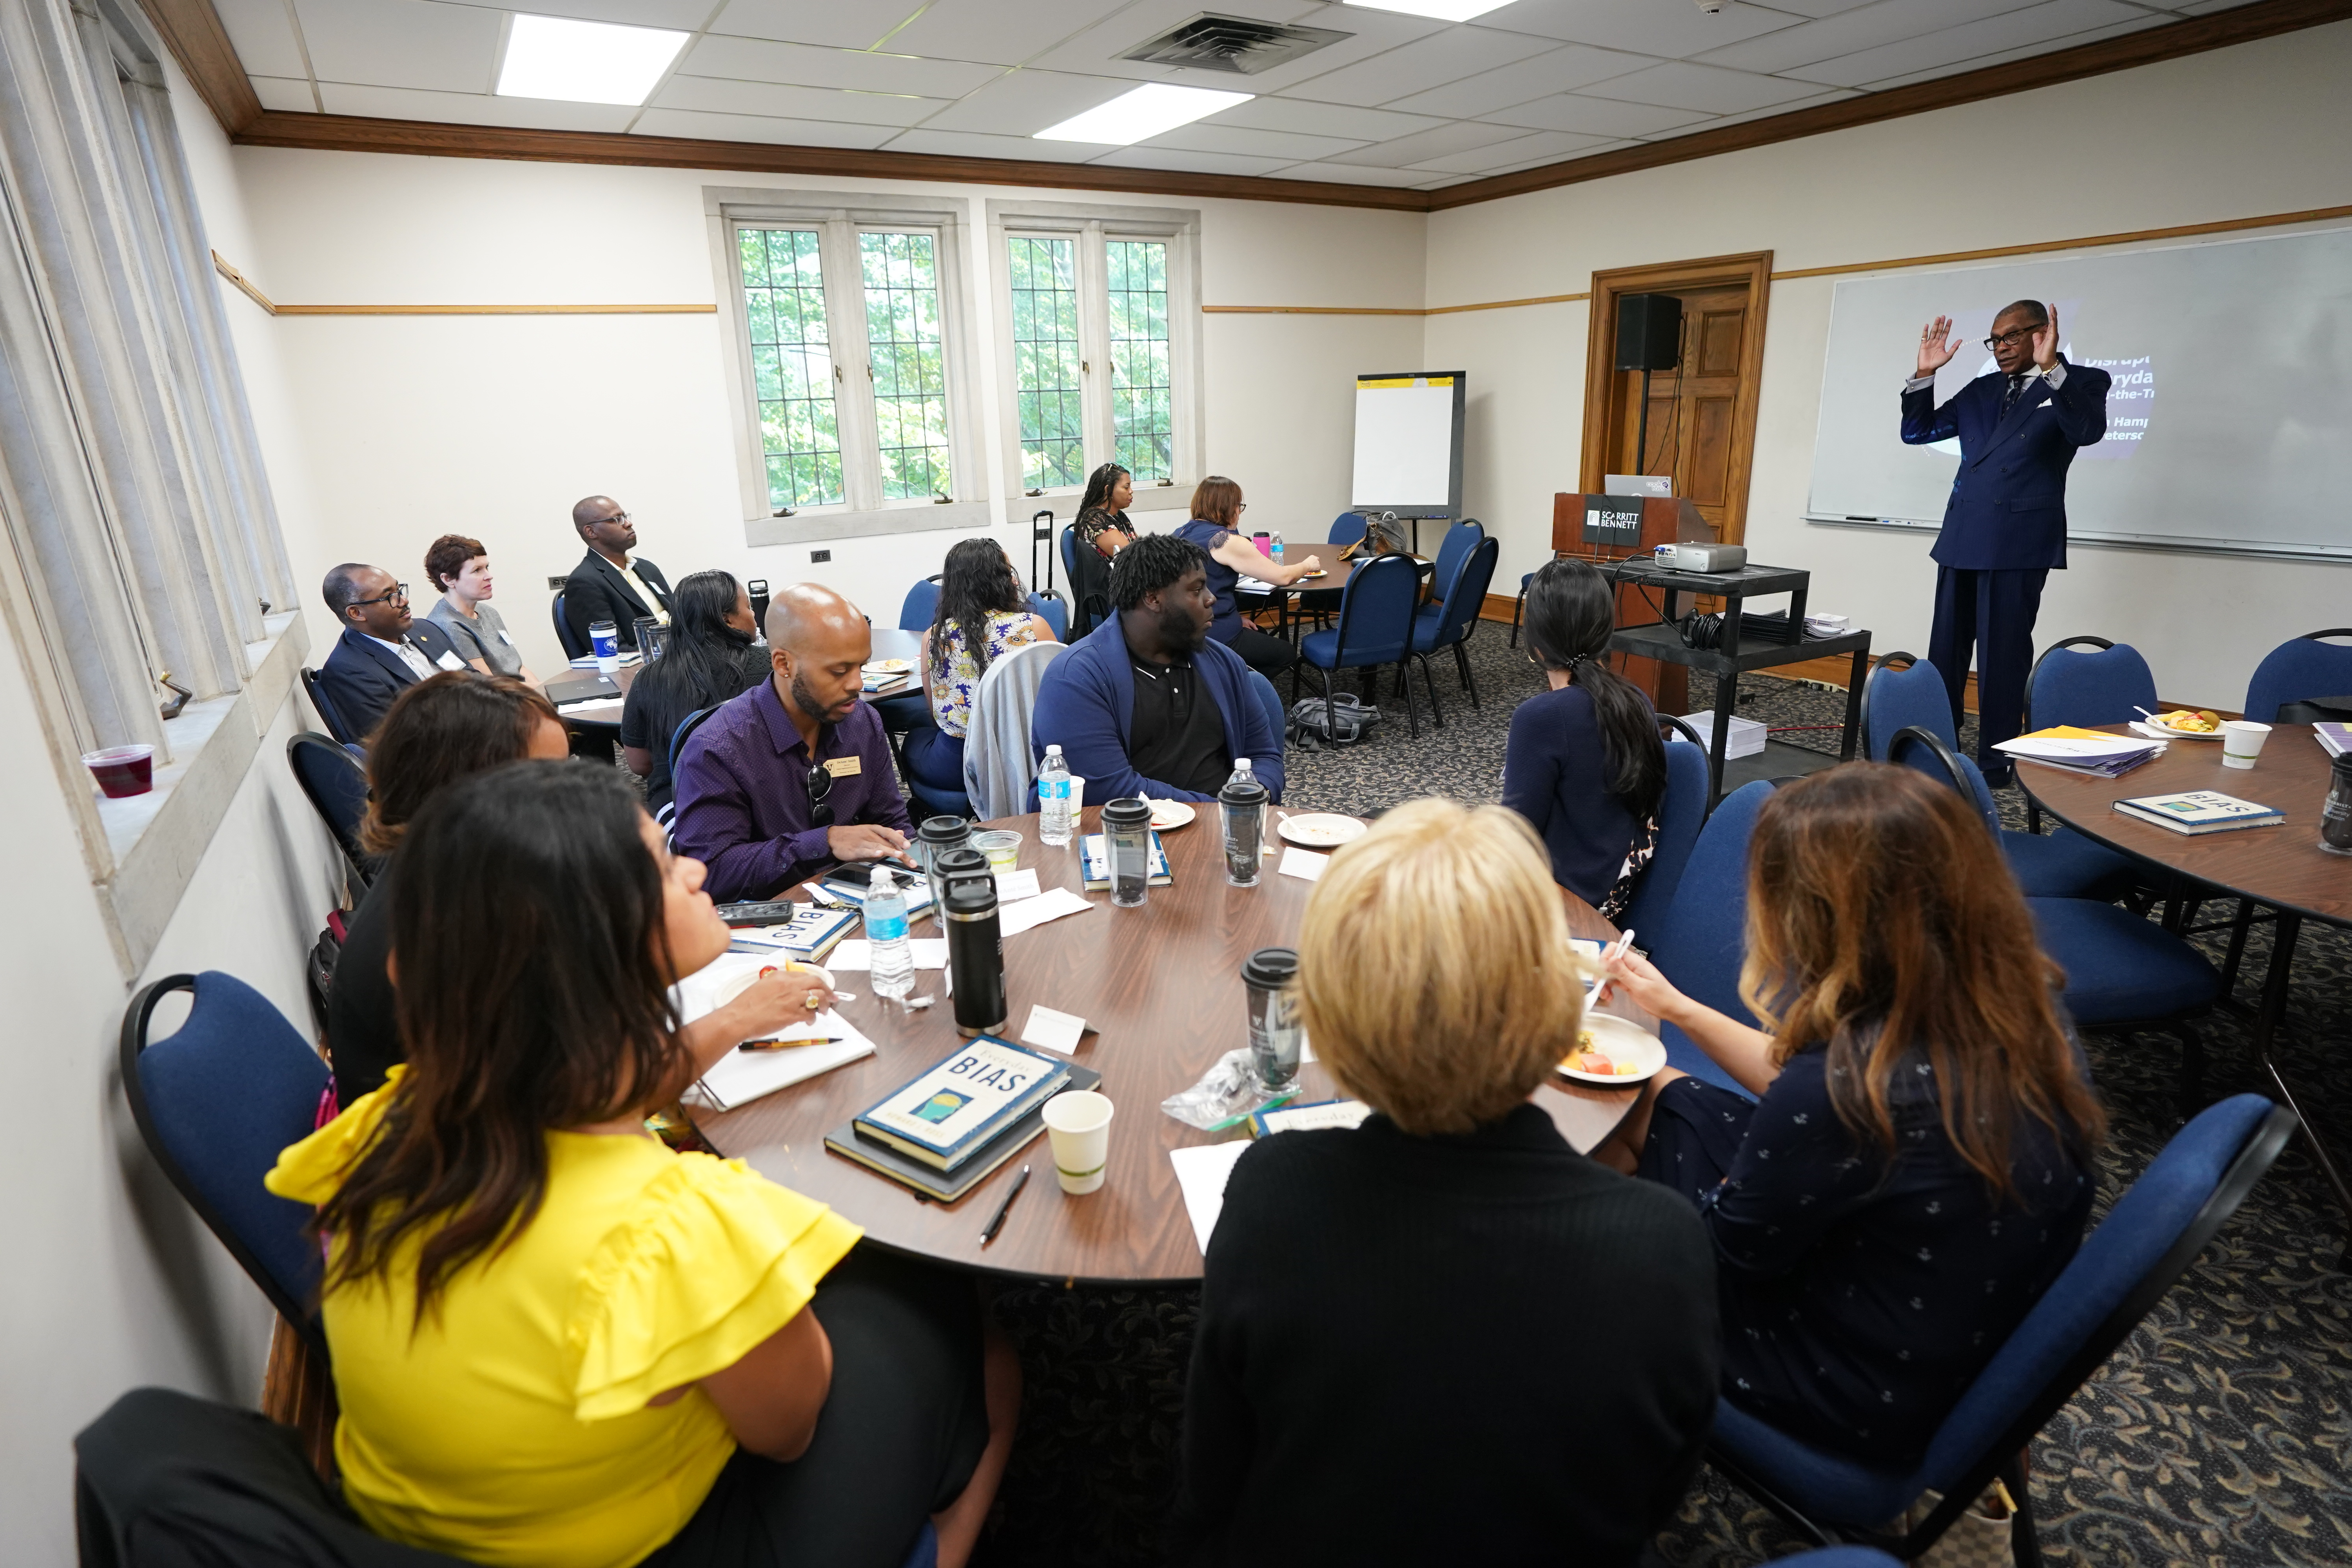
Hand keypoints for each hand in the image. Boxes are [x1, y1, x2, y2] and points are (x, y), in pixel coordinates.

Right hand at [727, 966, 844, 1038]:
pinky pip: (810, 1014)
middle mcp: (788, 985)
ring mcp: (791, 999)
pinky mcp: (792, 1014)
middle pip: (816, 983)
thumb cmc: (746, 1005)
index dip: (817, 982)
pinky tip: (809, 1021)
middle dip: (827, 990)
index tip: (822, 987)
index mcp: (780, 976)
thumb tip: (791, 991)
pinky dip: (812, 1017)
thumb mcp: (762, 986)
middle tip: (832, 997)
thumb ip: (779, 986)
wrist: (738, 1018)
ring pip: (817, 998)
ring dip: (824, 1005)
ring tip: (823, 1011)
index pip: (806, 975)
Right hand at [827, 823, 914, 865]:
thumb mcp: (871, 832)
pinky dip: (872, 852)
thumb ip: (886, 835)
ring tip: (899, 855)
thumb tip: (901, 833)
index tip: (909, 846)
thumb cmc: (854, 836)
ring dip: (889, 850)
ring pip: (878, 846)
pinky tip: (878, 854)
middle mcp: (870, 834)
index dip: (900, 839)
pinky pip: (864, 851)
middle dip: (901, 852)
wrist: (833, 837)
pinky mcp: (855, 849)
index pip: (890, 834)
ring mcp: (863, 842)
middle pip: (888, 843)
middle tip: (910, 861)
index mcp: (875, 830)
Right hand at [1296, 554, 1321, 574]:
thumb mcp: (1306, 561)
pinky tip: (1314, 572)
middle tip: (1313, 568)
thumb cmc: (1304, 564)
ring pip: (1318, 566)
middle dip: (1315, 565)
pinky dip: (1317, 571)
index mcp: (1312, 556)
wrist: (1305, 566)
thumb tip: (1309, 564)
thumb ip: (1309, 562)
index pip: (1315, 558)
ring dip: (1316, 568)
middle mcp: (1316, 558)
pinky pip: (1319, 570)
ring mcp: (1318, 562)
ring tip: (1312, 570)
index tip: (1313, 564)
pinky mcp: (1319, 566)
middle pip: (1317, 562)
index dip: (1314, 562)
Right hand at [1594, 946, 1688, 1023]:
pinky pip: (1613, 981)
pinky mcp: (1628, 983)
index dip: (1605, 958)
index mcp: (1636, 962)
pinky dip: (1608, 988)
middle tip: (1601, 987)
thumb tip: (1610, 959)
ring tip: (1605, 995)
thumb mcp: (1641, 987)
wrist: (1671, 1009)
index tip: (1603, 972)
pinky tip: (1609, 996)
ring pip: (1609, 972)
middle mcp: (1631, 966)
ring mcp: (1629, 974)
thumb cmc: (1661, 998)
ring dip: (1604, 982)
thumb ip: (1624, 973)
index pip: (1614, 949)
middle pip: (1609, 961)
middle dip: (1602, 973)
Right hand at [1916, 315, 1962, 378]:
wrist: (1928, 368)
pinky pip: (1924, 336)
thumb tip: (1960, 340)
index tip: (1950, 320)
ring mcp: (1929, 342)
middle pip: (1939, 330)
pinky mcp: (1923, 344)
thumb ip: (1954, 347)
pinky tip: (1927, 325)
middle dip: (1941, 323)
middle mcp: (1936, 342)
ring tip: (1937, 318)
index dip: (1947, 326)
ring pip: (1933, 331)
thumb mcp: (1948, 355)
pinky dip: (1925, 331)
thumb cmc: (1938, 363)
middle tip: (1943, 316)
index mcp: (1942, 344)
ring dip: (1935, 325)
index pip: (1945, 333)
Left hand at [2031, 302, 2059, 370]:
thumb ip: (2037, 338)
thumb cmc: (2042, 355)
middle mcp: (2052, 334)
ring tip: (2053, 308)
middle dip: (2053, 313)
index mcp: (2048, 335)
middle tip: (2052, 305)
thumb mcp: (2037, 344)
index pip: (2050, 324)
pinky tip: (2052, 316)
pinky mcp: (2053, 337)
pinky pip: (2053, 327)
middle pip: (2053, 321)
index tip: (2050, 310)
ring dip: (2053, 315)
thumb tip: (2036, 332)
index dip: (2050, 317)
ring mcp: (2053, 335)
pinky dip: (2053, 321)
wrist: (2044, 362)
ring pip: (2054, 323)